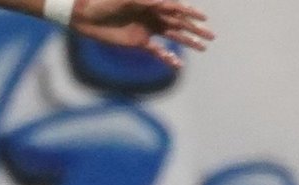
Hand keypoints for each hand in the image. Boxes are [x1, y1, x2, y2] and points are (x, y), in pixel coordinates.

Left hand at [70, 1, 213, 68]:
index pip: (176, 8)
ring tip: (203, 48)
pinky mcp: (138, 42)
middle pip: (179, 23)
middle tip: (211, 36)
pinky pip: (157, 50)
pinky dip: (167, 57)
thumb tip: (167, 3)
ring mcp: (147, 29)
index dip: (190, 12)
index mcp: (152, 2)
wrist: (87, 16)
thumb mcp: (127, 0)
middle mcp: (153, 15)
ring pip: (173, 36)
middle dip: (195, 29)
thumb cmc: (105, 2)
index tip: (203, 18)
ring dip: (187, 41)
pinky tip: (178, 64)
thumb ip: (147, 1)